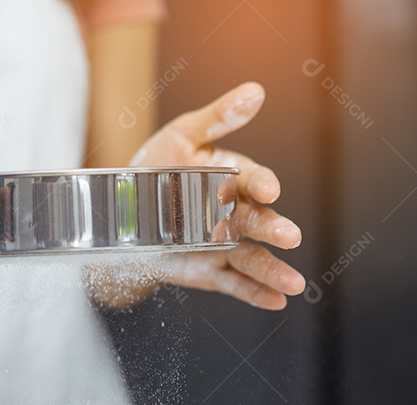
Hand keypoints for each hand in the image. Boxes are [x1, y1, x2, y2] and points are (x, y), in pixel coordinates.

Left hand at [129, 82, 304, 309]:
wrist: (122, 215)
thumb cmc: (156, 169)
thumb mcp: (181, 137)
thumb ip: (218, 119)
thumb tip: (255, 91)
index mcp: (232, 179)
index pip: (253, 181)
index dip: (262, 184)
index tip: (269, 189)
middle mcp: (234, 214)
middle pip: (258, 221)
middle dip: (274, 229)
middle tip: (290, 236)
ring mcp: (225, 246)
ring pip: (253, 258)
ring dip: (274, 271)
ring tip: (294, 284)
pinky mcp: (212, 272)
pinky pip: (235, 284)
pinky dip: (255, 294)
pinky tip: (276, 301)